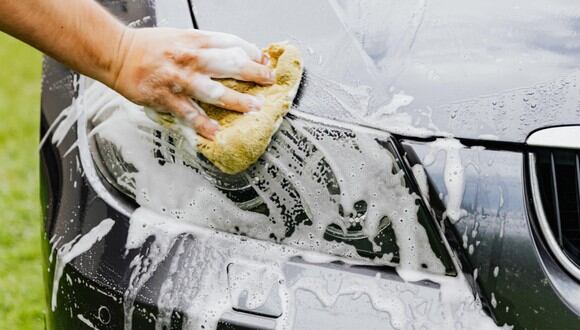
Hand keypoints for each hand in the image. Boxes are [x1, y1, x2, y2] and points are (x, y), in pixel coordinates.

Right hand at [109, 27, 273, 139]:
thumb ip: (206, 47)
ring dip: (237, 101)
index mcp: (195, 40)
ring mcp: (179, 79)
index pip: (231, 43)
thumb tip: (233, 56)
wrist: (117, 53)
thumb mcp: (181, 37)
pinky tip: (215, 132)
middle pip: (229, 64)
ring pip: (214, 91)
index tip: (264, 61)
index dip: (252, 53)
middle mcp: (190, 58)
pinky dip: (203, 124)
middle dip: (253, 74)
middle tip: (269, 82)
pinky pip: (189, 114)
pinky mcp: (166, 98)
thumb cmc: (149, 46)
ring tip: (254, 109)